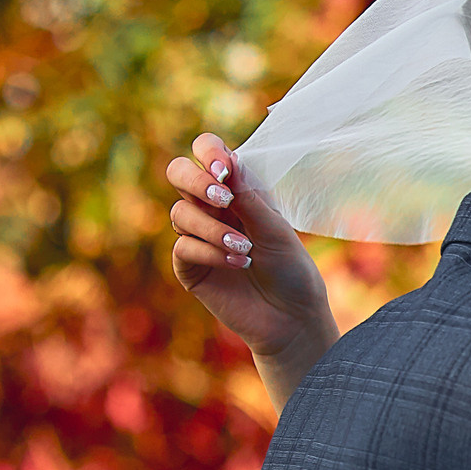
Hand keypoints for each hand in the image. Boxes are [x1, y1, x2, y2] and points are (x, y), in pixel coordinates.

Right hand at [166, 133, 337, 398]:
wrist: (292, 317)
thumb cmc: (291, 269)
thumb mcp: (277, 229)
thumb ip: (251, 198)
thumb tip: (231, 160)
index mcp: (236, 191)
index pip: (207, 154)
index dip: (208, 152)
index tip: (224, 168)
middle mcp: (212, 208)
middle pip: (178, 173)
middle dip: (195, 181)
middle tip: (223, 197)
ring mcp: (198, 236)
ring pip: (180, 213)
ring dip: (213, 228)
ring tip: (246, 248)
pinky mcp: (190, 266)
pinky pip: (183, 247)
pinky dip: (210, 251)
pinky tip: (237, 263)